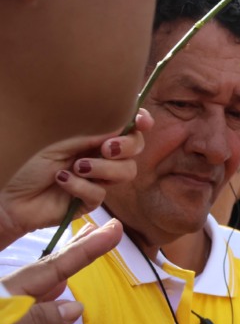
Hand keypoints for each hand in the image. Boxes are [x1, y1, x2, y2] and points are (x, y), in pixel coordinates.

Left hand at [0, 111, 147, 249]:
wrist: (6, 193)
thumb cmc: (26, 158)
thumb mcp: (64, 136)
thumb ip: (97, 129)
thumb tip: (126, 121)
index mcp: (94, 135)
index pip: (129, 126)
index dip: (142, 122)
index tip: (141, 122)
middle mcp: (99, 155)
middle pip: (135, 149)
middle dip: (126, 147)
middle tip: (106, 148)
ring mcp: (96, 178)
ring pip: (125, 173)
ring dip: (103, 168)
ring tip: (76, 167)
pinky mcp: (88, 201)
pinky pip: (100, 193)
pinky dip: (81, 186)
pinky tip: (61, 181)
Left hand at [3, 219, 122, 323]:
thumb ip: (28, 323)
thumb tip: (75, 306)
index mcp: (2, 298)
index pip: (51, 271)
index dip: (83, 251)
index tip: (113, 228)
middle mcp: (0, 301)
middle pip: (43, 271)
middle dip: (75, 250)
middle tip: (103, 228)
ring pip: (33, 287)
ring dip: (61, 269)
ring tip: (82, 251)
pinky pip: (24, 305)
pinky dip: (43, 294)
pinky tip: (51, 293)